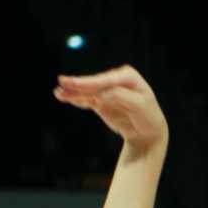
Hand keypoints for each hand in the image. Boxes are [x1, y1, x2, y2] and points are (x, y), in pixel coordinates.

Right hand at [54, 66, 168, 152]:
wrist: (147, 131)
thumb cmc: (148, 116)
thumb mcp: (140, 106)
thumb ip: (122, 97)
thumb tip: (103, 94)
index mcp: (128, 76)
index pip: (108, 80)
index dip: (94, 83)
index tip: (82, 87)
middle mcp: (115, 80)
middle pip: (95, 83)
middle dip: (80, 84)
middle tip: (64, 82)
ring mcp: (105, 90)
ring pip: (87, 90)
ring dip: (73, 91)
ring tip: (59, 91)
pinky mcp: (99, 101)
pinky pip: (85, 99)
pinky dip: (75, 98)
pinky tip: (63, 96)